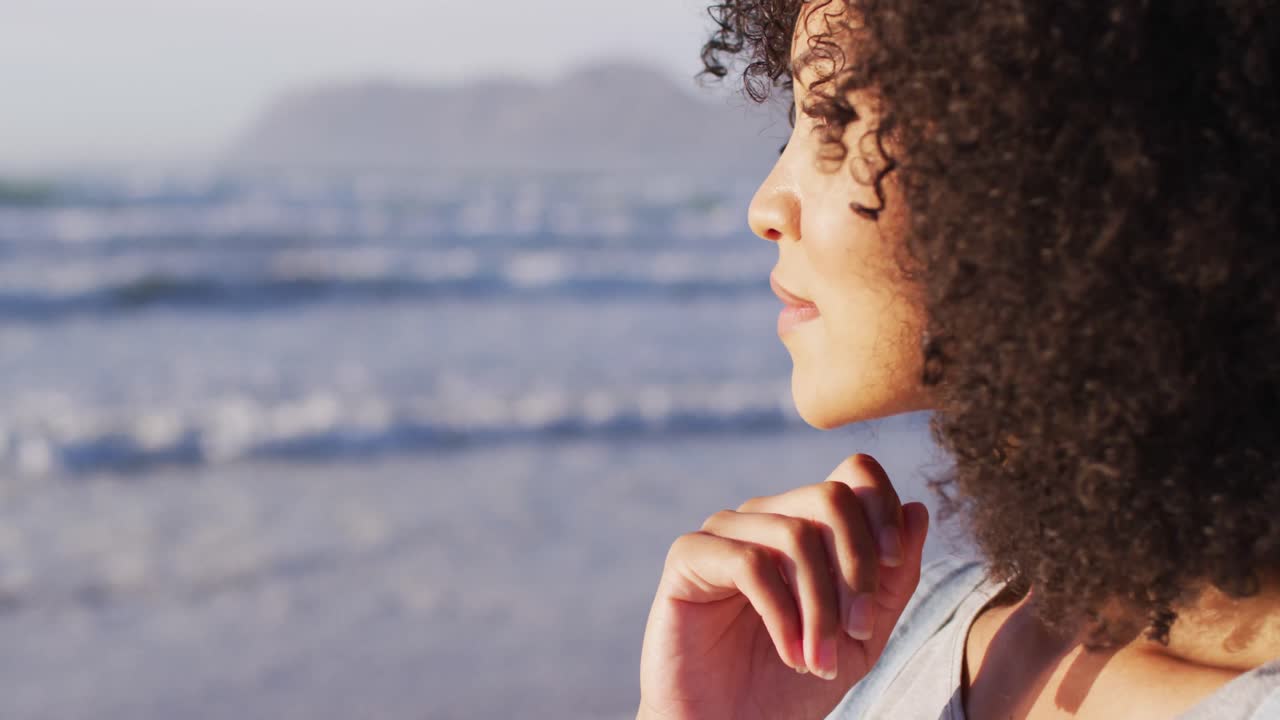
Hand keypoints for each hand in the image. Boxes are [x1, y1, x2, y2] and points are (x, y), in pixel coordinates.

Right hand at [637, 453, 929, 719]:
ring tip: (821, 661)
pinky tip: (790, 655)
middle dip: (857, 566)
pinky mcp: (688, 557)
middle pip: (830, 497)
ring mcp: (723, 532)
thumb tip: (918, 509)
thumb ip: (893, 578)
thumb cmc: (791, 685)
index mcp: (806, 523)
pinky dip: (782, 616)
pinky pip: (749, 563)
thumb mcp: (862, 636)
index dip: (883, 510)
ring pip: (795, 534)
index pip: (853, 474)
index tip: (895, 564)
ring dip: (822, 607)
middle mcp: (765, 516)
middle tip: (858, 630)